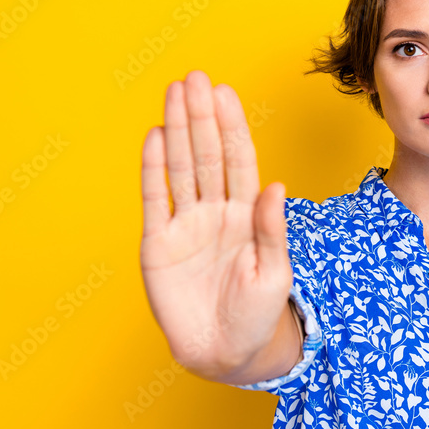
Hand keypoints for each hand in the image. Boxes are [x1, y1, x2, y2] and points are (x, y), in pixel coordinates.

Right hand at [139, 70, 295, 379]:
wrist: (227, 352)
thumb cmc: (259, 314)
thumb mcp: (274, 273)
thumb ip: (272, 230)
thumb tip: (275, 185)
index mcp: (247, 214)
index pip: (238, 160)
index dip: (231, 127)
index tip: (225, 93)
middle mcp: (215, 211)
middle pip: (206, 154)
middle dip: (201, 116)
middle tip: (194, 76)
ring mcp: (185, 225)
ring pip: (180, 167)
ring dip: (176, 130)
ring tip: (173, 92)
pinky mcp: (159, 244)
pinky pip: (155, 200)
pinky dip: (153, 169)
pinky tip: (154, 136)